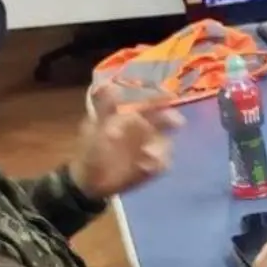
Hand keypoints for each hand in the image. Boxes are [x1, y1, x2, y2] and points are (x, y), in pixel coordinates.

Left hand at [68, 86, 184, 199]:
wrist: (89, 181)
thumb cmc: (91, 150)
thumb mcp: (96, 127)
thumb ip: (105, 108)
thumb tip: (110, 85)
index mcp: (132, 117)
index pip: (151, 104)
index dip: (161, 99)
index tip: (171, 96)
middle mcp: (145, 131)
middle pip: (165, 122)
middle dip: (171, 121)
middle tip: (177, 122)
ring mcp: (151, 149)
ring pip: (166, 144)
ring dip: (161, 147)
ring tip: (147, 154)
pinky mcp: (153, 168)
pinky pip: (163, 164)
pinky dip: (157, 164)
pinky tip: (144, 167)